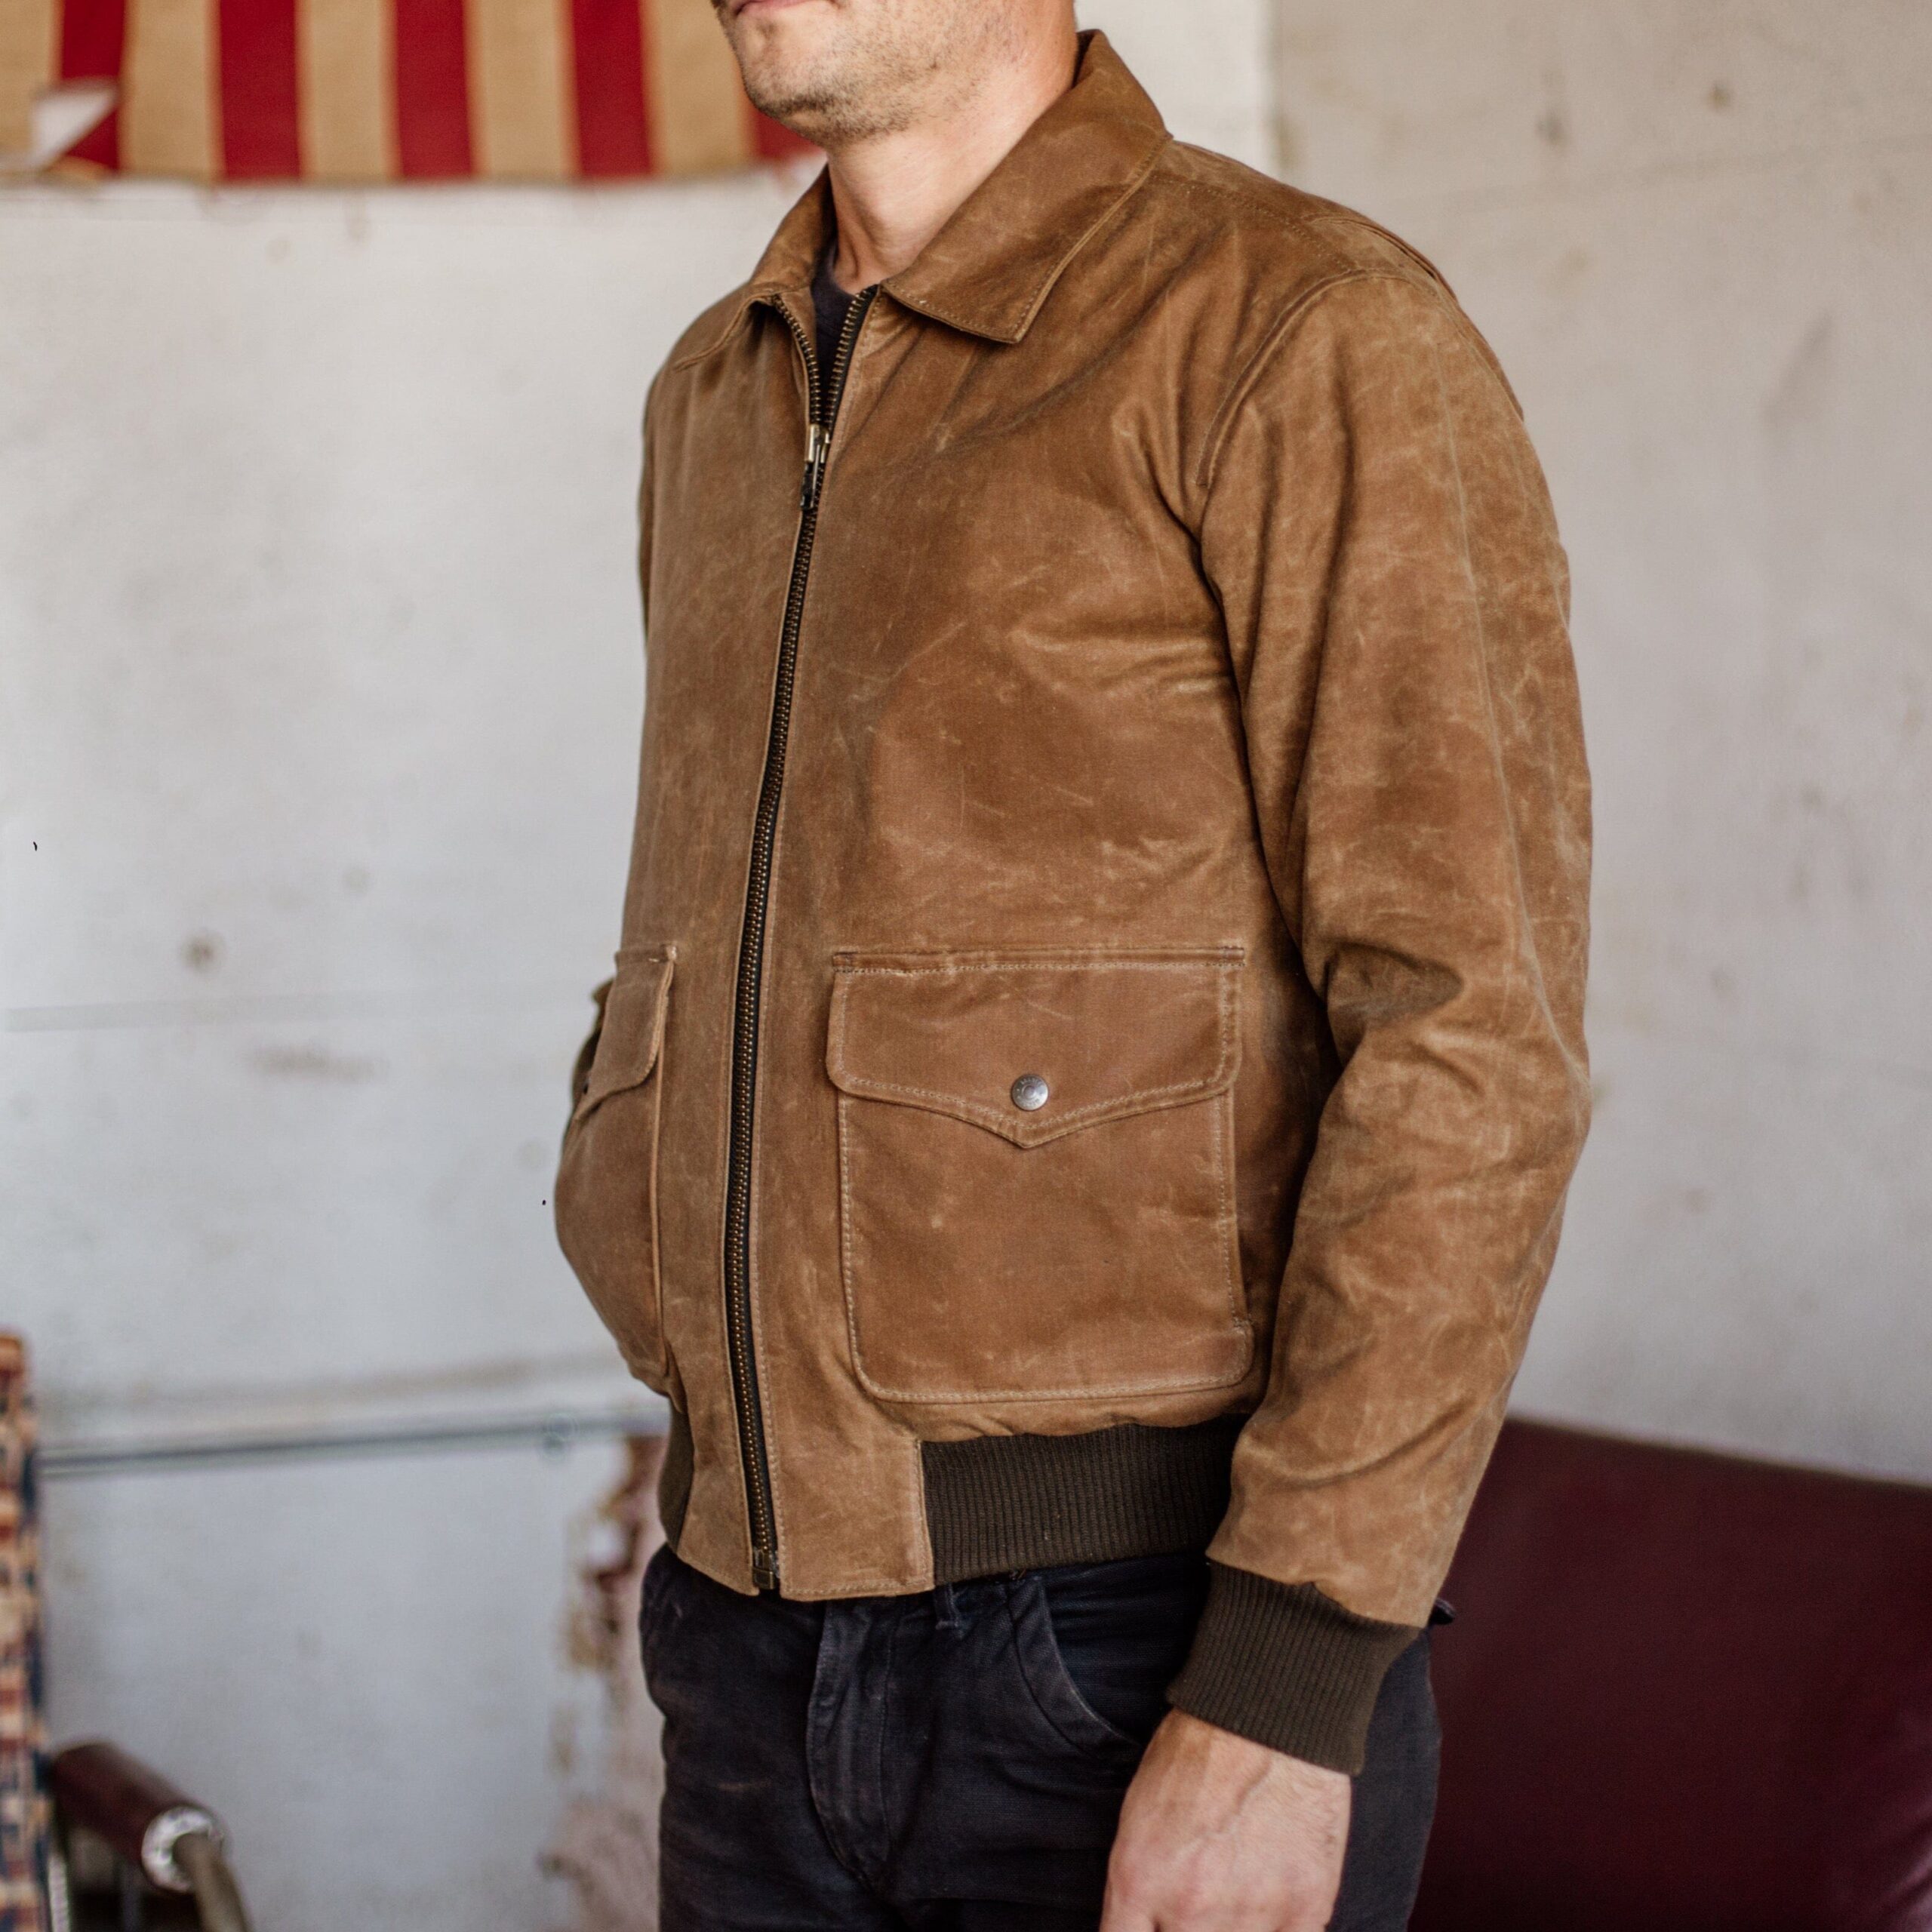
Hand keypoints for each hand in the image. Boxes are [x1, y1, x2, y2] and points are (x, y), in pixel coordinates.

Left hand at [1100, 1710, 1349, 1930]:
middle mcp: (1189, 1908)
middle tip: (1201, 1900)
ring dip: (1233, 1928)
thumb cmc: (1199, 1750)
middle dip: (1187, 1928)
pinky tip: (1272, 1903)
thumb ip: (1138, 1886)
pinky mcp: (1305, 1910)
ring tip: (1239, 1889)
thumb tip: (1147, 1927)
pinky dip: (1277, 1930)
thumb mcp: (1138, 1812)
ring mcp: (1250, 1915)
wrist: (1269, 1714)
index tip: (1156, 1927)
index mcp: (1138, 1879)